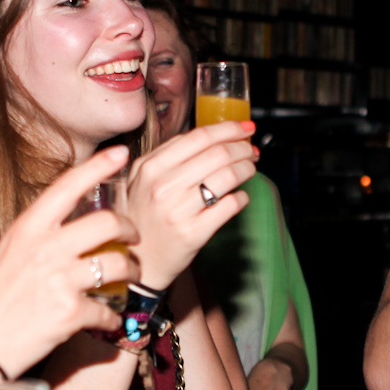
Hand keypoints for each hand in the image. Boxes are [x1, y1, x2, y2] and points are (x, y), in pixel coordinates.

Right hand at [0, 147, 140, 376]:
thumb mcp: (9, 253)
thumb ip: (39, 236)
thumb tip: (70, 226)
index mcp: (28, 228)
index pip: (68, 186)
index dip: (98, 166)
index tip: (121, 152)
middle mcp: (45, 248)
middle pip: (108, 223)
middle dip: (131, 229)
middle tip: (134, 238)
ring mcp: (59, 280)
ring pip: (117, 263)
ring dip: (132, 271)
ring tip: (131, 277)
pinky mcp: (69, 313)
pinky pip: (108, 309)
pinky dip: (113, 317)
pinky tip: (109, 320)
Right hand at [127, 121, 257, 288]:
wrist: (138, 261)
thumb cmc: (144, 216)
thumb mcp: (142, 180)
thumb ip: (169, 156)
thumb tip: (211, 136)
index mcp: (150, 167)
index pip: (198, 137)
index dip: (228, 129)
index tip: (245, 127)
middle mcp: (162, 186)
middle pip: (217, 154)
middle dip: (243, 148)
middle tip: (252, 150)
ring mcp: (178, 211)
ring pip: (227, 177)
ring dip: (247, 169)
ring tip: (251, 169)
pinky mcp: (193, 234)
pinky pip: (229, 206)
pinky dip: (242, 197)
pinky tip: (240, 197)